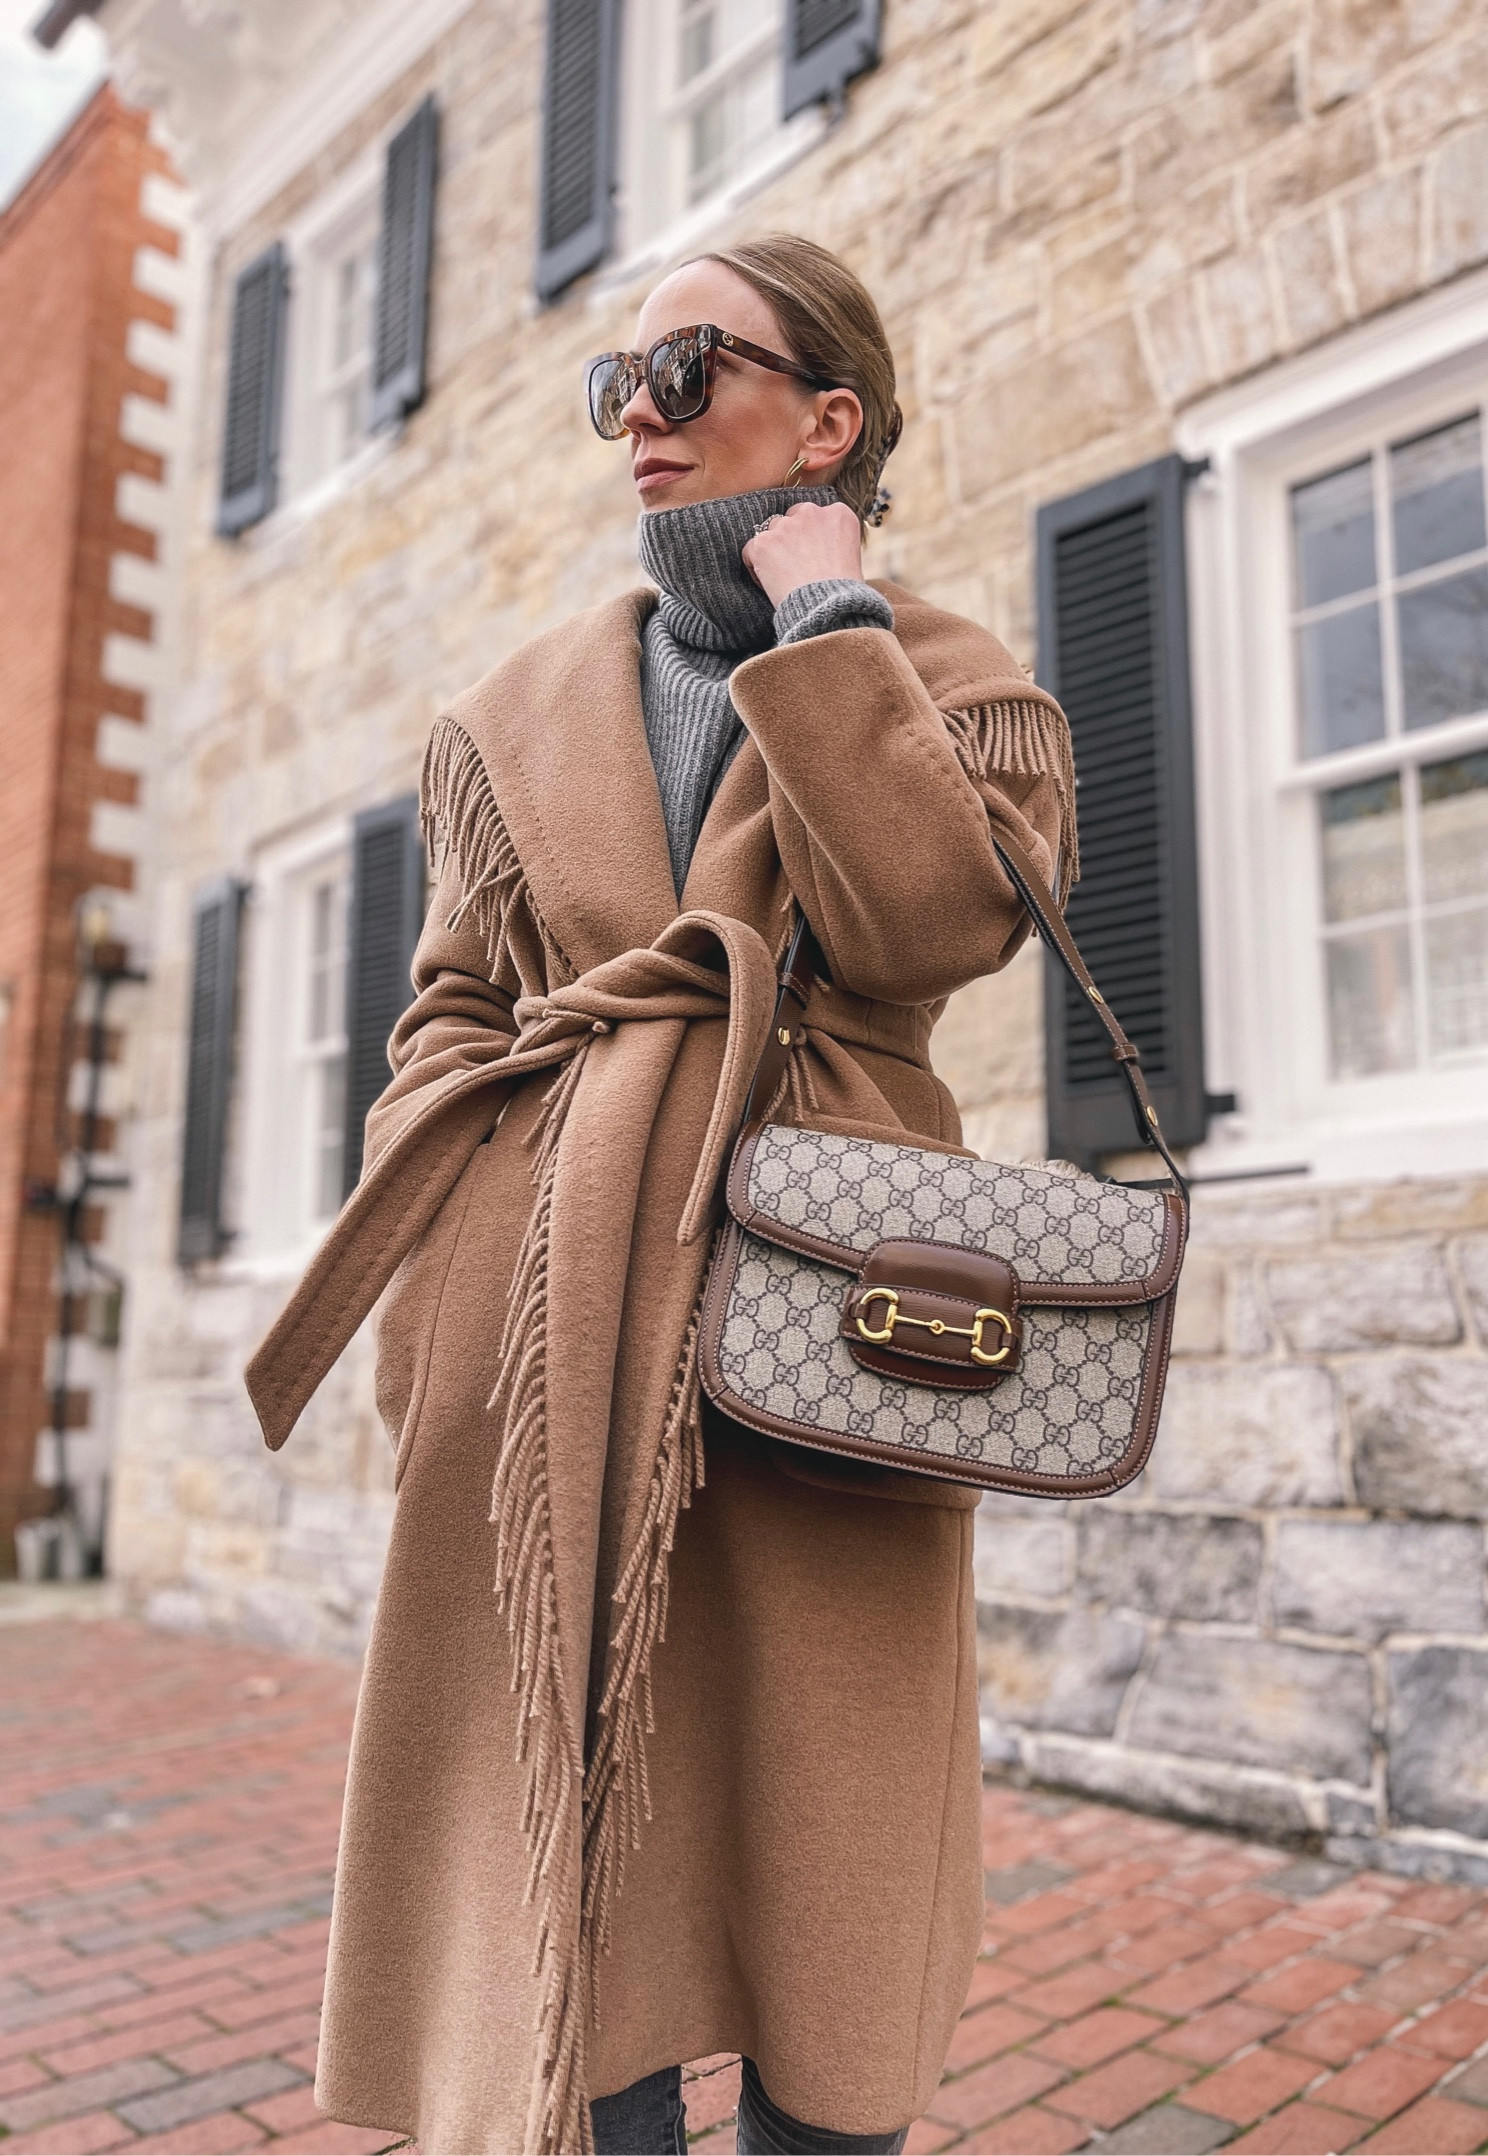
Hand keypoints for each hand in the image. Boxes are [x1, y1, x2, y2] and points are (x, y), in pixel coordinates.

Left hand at [741, 500, 862, 606]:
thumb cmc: (843, 592)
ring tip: (784, 579)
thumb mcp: (851, 557)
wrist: (828, 608)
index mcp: (838, 514)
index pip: (816, 516)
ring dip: (773, 551)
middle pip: (792, 519)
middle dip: (792, 539)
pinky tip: (770, 584)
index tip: (814, 558)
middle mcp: (812, 513)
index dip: (812, 538)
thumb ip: (834, 542)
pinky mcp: (763, 542)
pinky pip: (751, 550)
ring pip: (771, 533)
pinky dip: (756, 566)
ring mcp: (785, 526)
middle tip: (797, 568)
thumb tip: (817, 548)